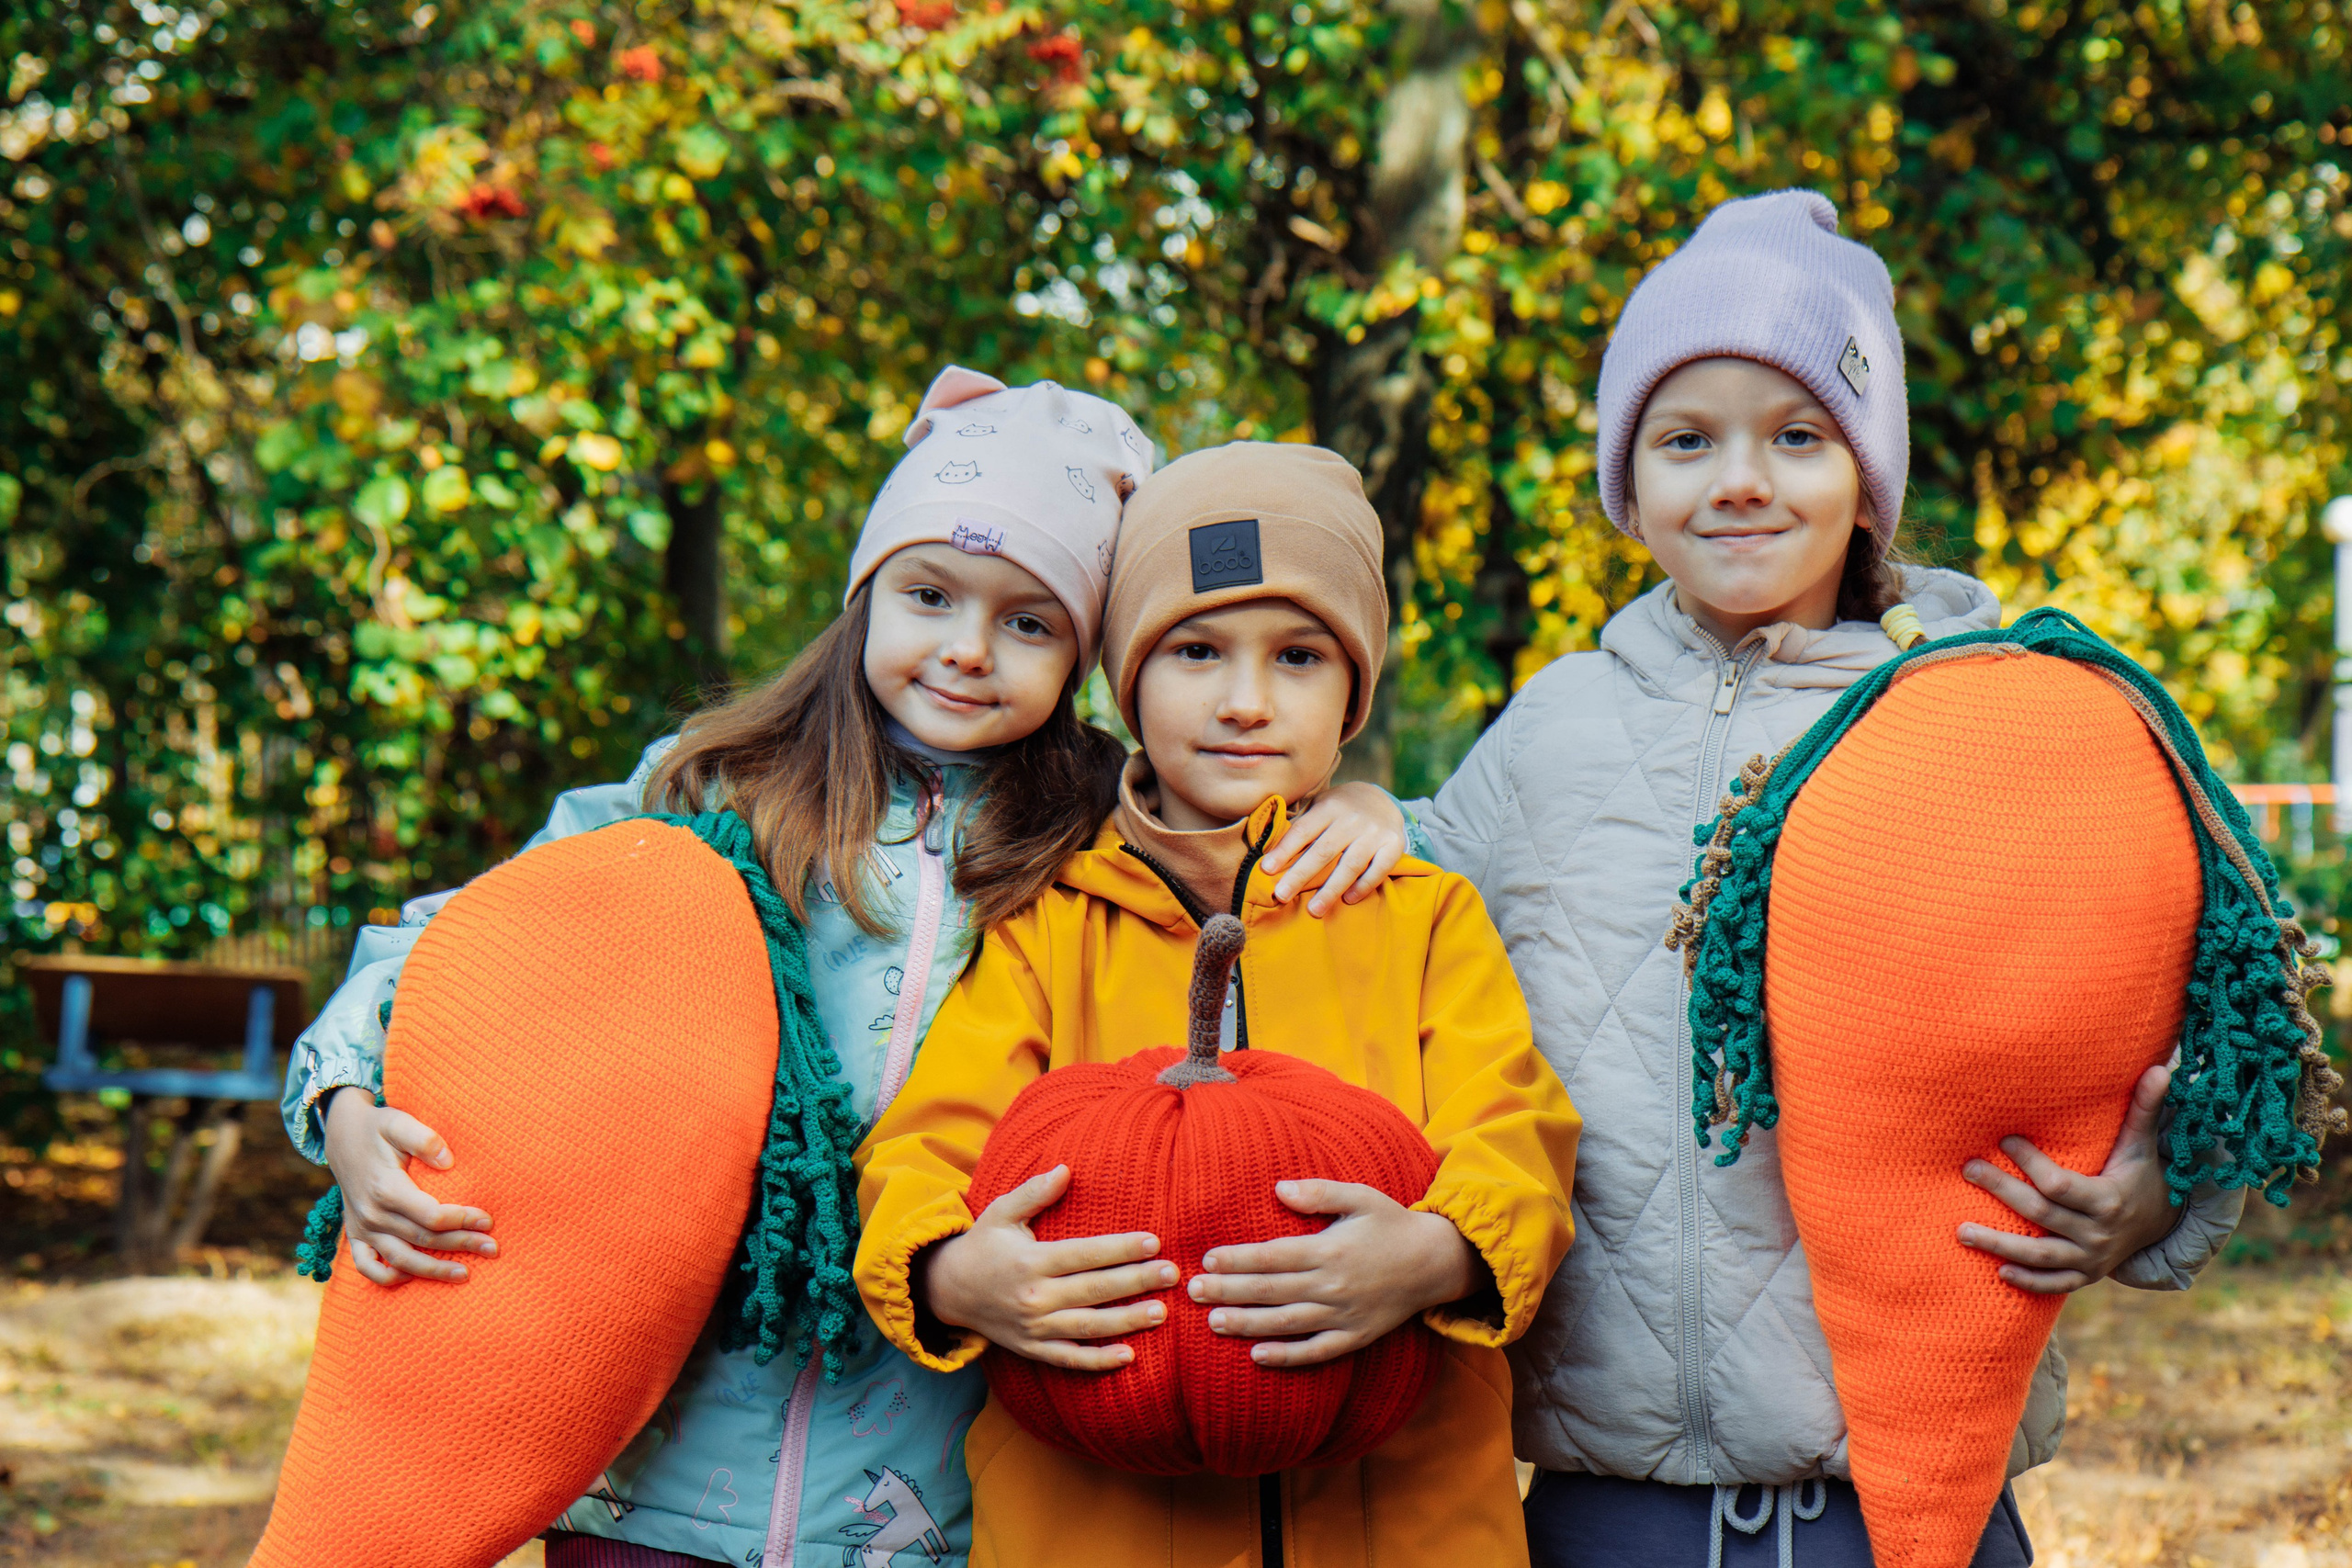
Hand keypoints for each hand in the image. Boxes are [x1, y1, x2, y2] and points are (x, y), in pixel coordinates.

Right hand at [321, 1085, 494, 1286]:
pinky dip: (387, 1277)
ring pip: (400, 1260)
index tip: (488, 1221)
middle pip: (423, 1239)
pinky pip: (367, 1266)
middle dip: (461, 1245)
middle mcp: (372, 1214)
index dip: (462, 1221)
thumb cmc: (377, 1128)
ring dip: (433, 1271)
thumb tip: (449, 1161)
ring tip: (465, 1274)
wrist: (341, 1135)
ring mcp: (362, 1227)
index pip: (431, 1216)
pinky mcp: (355, 1233)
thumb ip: (424, 1138)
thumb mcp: (398, 1122)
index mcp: (386, 1188)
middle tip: (492, 1249)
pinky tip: (411, 1278)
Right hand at [920, 1165, 1174, 1370]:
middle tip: (1172, 1275)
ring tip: (1160, 1312)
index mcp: (1031, 1261)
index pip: (1085, 1254)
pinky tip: (1128, 1356)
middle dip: (1136, 1282)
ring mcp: (1034, 1328)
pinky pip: (1069, 1358)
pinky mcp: (1033, 1349)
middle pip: (1094, 1290)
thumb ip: (1034, 1192)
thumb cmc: (983, 1245)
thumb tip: (1066, 1169)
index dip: (1121, 1249)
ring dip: (1127, 1322)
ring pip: (1088, 1326)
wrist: (948, 1290)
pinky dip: (1097, 1361)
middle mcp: (1034, 1296)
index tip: (1154, 1242)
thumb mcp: (1001, 1212)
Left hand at [1188, 1180, 1479, 1367]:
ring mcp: (1343, 1315)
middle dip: (1228, 1291)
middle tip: (1193, 1292)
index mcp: (1329, 1249)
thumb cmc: (1391, 1223)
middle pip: (1270, 1291)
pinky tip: (1258, 1357)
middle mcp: (1333, 1286)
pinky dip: (1287, 1357)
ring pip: (1286, 1324)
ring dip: (1247, 1324)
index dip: (1237, 1259)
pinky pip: (1316, 1351)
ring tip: (1214, 1322)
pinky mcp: (1355, 1337)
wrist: (1435, 1262)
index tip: (1207, 1259)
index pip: (1272, 1256)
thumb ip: (1319, 1192)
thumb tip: (1278, 1189)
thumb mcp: (1360, 1196)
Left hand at [1260, 781, 1409, 916]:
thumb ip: (1301, 824)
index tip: (1266, 870)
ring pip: (1350, 865)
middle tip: (1281, 896)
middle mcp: (1352, 819)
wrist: (1381, 799)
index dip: (1284, 850)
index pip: (1303, 830)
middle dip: (1300, 875)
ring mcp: (1374, 833)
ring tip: (1313, 910)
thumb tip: (1268, 847)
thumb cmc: (1339, 809)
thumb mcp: (1319, 806)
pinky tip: (1347, 899)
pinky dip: (1363, 886)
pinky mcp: (1393, 845)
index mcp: (1329, 807)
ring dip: (1331, 890)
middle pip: (1323, 851)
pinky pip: (1378, 870)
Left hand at [1958, 1064, 2178, 1293]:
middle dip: (2002, 1191)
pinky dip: (2029, 1282)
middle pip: (2040, 1214)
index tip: (2004, 1139)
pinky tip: (1997, 1273)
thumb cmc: (2140, 1175)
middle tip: (1967, 1169)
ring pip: (2040, 1256)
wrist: (2163, 1225)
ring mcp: (2091, 1259)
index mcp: (2108, 1199)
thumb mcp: (2140, 1145)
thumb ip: (2143, 1109)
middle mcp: (2099, 1234)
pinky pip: (2054, 1285)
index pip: (2060, 1184)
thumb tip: (2161, 1068)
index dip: (2030, 1163)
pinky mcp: (2085, 1276)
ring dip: (1999, 1246)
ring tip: (1961, 1231)